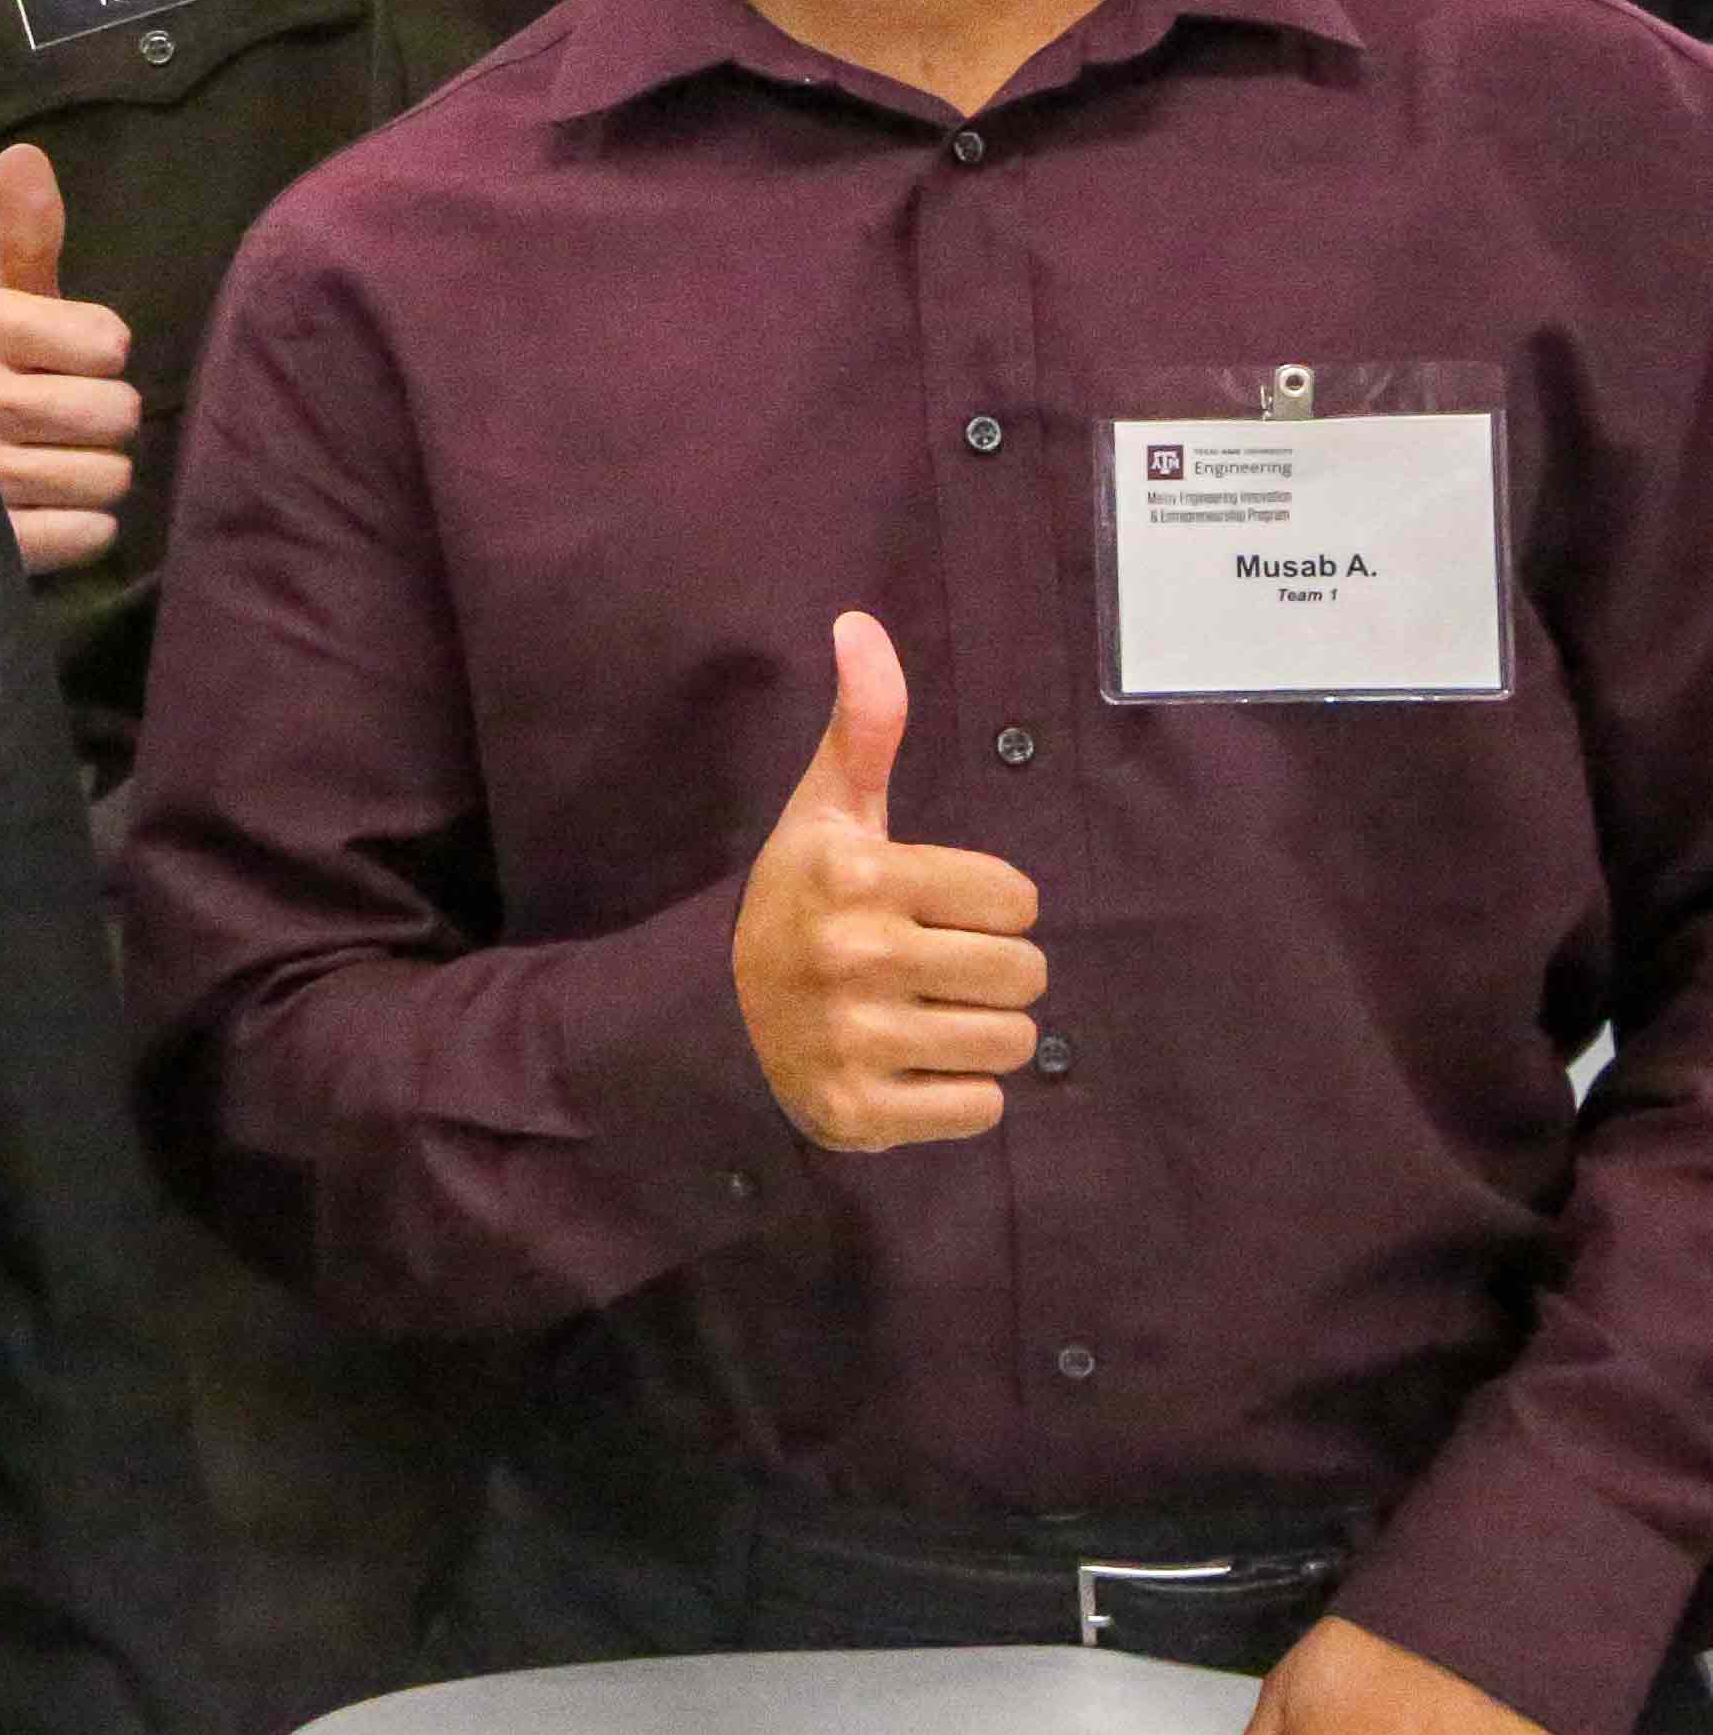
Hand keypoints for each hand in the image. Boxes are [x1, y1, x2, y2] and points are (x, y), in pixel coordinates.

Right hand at [0, 144, 136, 577]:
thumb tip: (24, 152)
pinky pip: (90, 535)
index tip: (61, 362)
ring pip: (110, 478)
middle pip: (118, 413)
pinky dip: (83, 530)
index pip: (110, 342)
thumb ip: (27, 233)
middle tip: (59, 423)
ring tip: (49, 466)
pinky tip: (46, 513)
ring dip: (94, 478)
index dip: (100, 355)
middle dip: (103, 421)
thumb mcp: (1, 303)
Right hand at [730, 613, 1044, 1149]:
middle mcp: (853, 955)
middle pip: (1023, 975)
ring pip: (1010, 1044)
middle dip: (990, 973)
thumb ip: (864, 727)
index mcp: (857, 874)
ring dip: (978, 1035)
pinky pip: (979, 1110)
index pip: (1017, 900)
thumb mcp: (827, 813)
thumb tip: (860, 623)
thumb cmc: (800, 901)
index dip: (986, 905)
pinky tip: (906, 1067)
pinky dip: (955, 1097)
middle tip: (930, 969)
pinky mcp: (860, 1111)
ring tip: (922, 1018)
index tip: (928, 908)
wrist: (712, 1016)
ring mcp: (854, 1039)